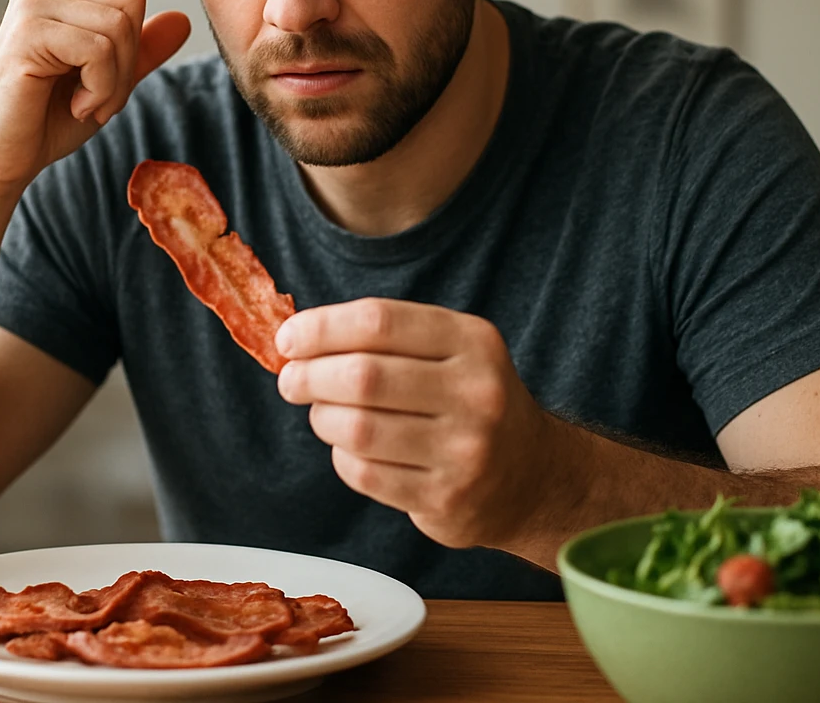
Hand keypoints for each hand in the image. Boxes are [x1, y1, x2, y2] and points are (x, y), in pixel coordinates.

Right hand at [0, 0, 191, 197]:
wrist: (0, 159)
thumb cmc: (45, 120)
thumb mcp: (108, 82)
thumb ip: (140, 49)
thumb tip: (180, 20)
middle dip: (128, 58)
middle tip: (96, 92)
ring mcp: (33, 3)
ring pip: (121, 23)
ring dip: (115, 78)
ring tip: (82, 99)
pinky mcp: (29, 31)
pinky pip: (101, 47)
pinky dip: (102, 87)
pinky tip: (76, 103)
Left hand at [274, 298, 554, 551]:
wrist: (531, 475)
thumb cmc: (467, 402)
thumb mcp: (450, 351)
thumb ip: (385, 338)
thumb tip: (297, 337)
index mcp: (473, 342)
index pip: (379, 322)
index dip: (322, 328)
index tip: (289, 337)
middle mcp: (476, 392)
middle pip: (363, 376)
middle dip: (309, 376)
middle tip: (291, 380)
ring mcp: (464, 449)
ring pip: (356, 429)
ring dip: (322, 418)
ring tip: (322, 413)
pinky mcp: (446, 497)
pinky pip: (364, 473)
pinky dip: (342, 457)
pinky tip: (351, 448)